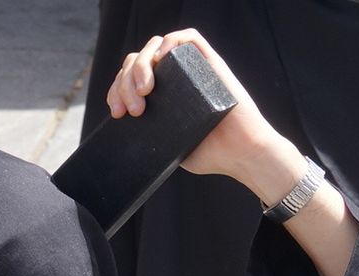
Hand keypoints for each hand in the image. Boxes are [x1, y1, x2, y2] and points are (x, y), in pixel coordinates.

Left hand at [105, 29, 301, 201]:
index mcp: (162, 97)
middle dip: (125, 82)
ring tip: (144, 91)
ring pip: (155, 47)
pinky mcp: (210, 64)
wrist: (242, 154)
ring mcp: (191, 70)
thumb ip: (152, 136)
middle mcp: (174, 79)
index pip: (129, 80)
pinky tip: (160, 59)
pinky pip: (189, 38)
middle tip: (132, 109)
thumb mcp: (169, 147)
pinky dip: (170, 42)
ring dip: (141, 64)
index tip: (117, 113)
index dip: (116, 90)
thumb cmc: (211, 153)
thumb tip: (126, 136)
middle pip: (137, 61)